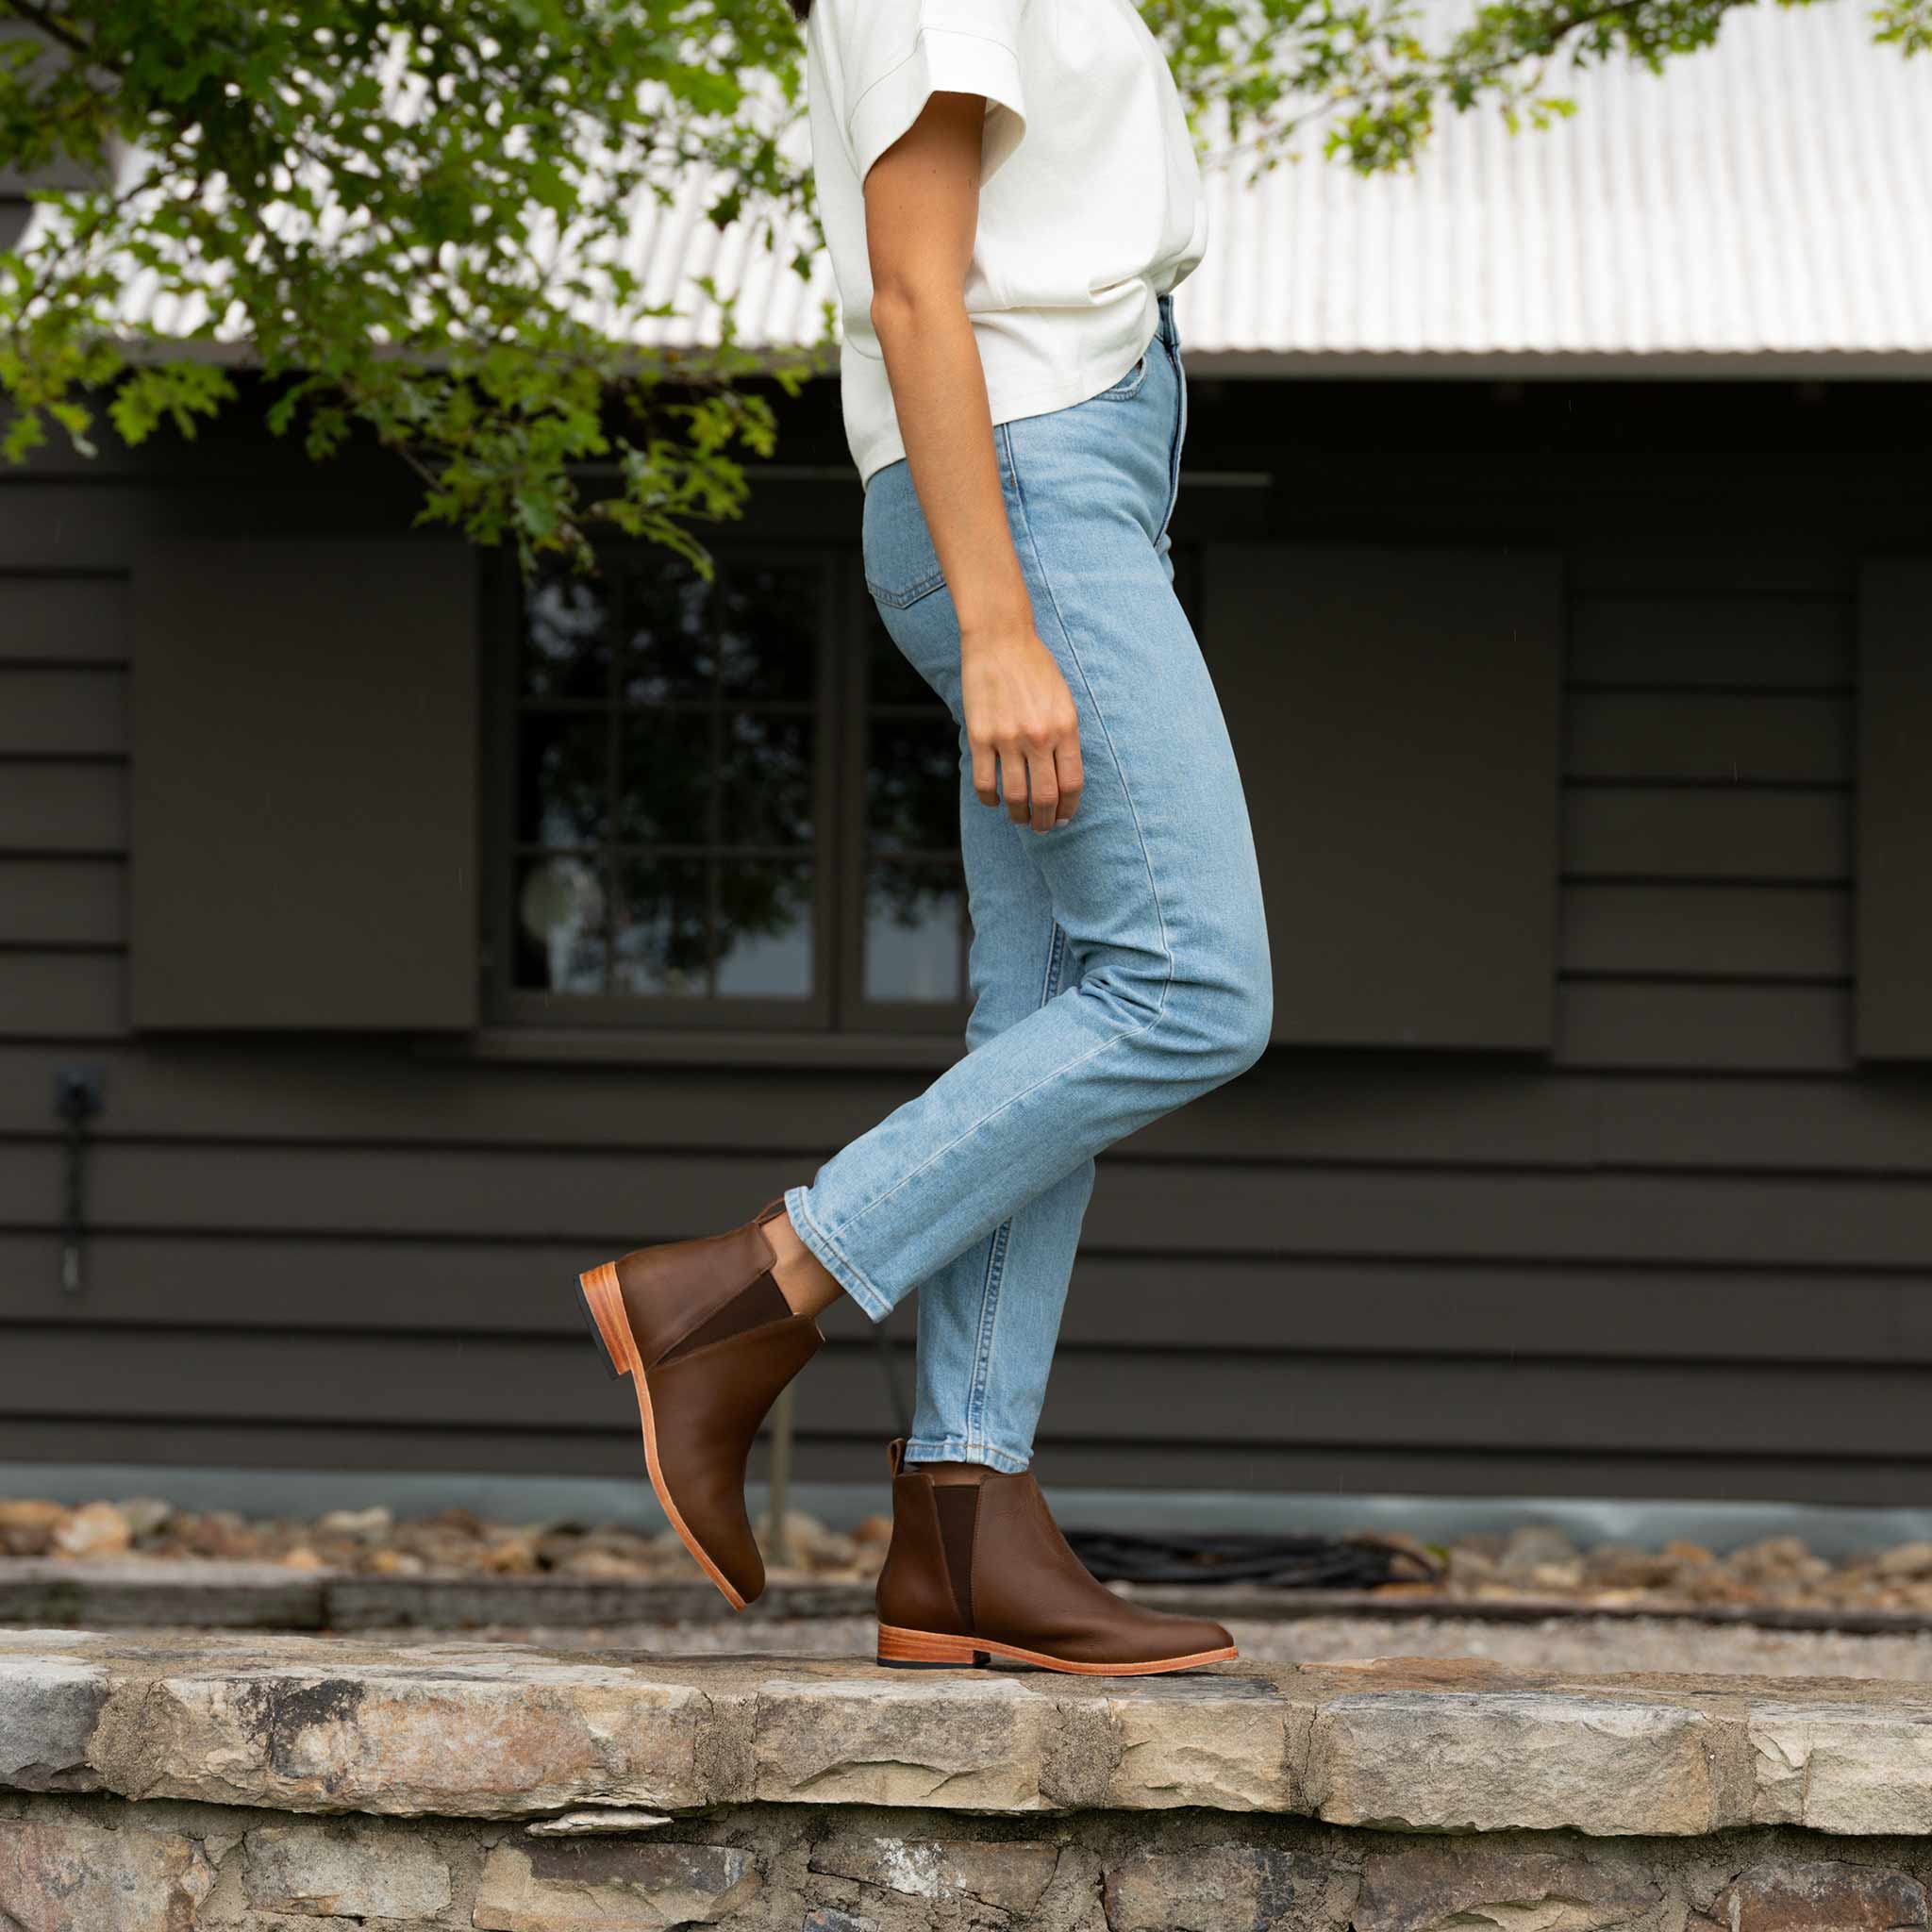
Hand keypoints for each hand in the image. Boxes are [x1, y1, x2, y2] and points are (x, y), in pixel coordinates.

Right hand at [960, 621, 1084, 832]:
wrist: (1001, 639)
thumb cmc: (1036, 668)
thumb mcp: (1064, 701)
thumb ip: (1065, 738)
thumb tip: (1062, 777)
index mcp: (1065, 728)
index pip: (1072, 784)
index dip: (1070, 809)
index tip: (1065, 818)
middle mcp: (1039, 737)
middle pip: (1045, 797)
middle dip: (1045, 821)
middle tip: (1042, 828)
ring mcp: (1008, 738)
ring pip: (1015, 796)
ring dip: (1018, 816)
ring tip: (1019, 819)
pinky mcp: (981, 735)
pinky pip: (985, 782)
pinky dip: (990, 799)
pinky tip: (994, 800)